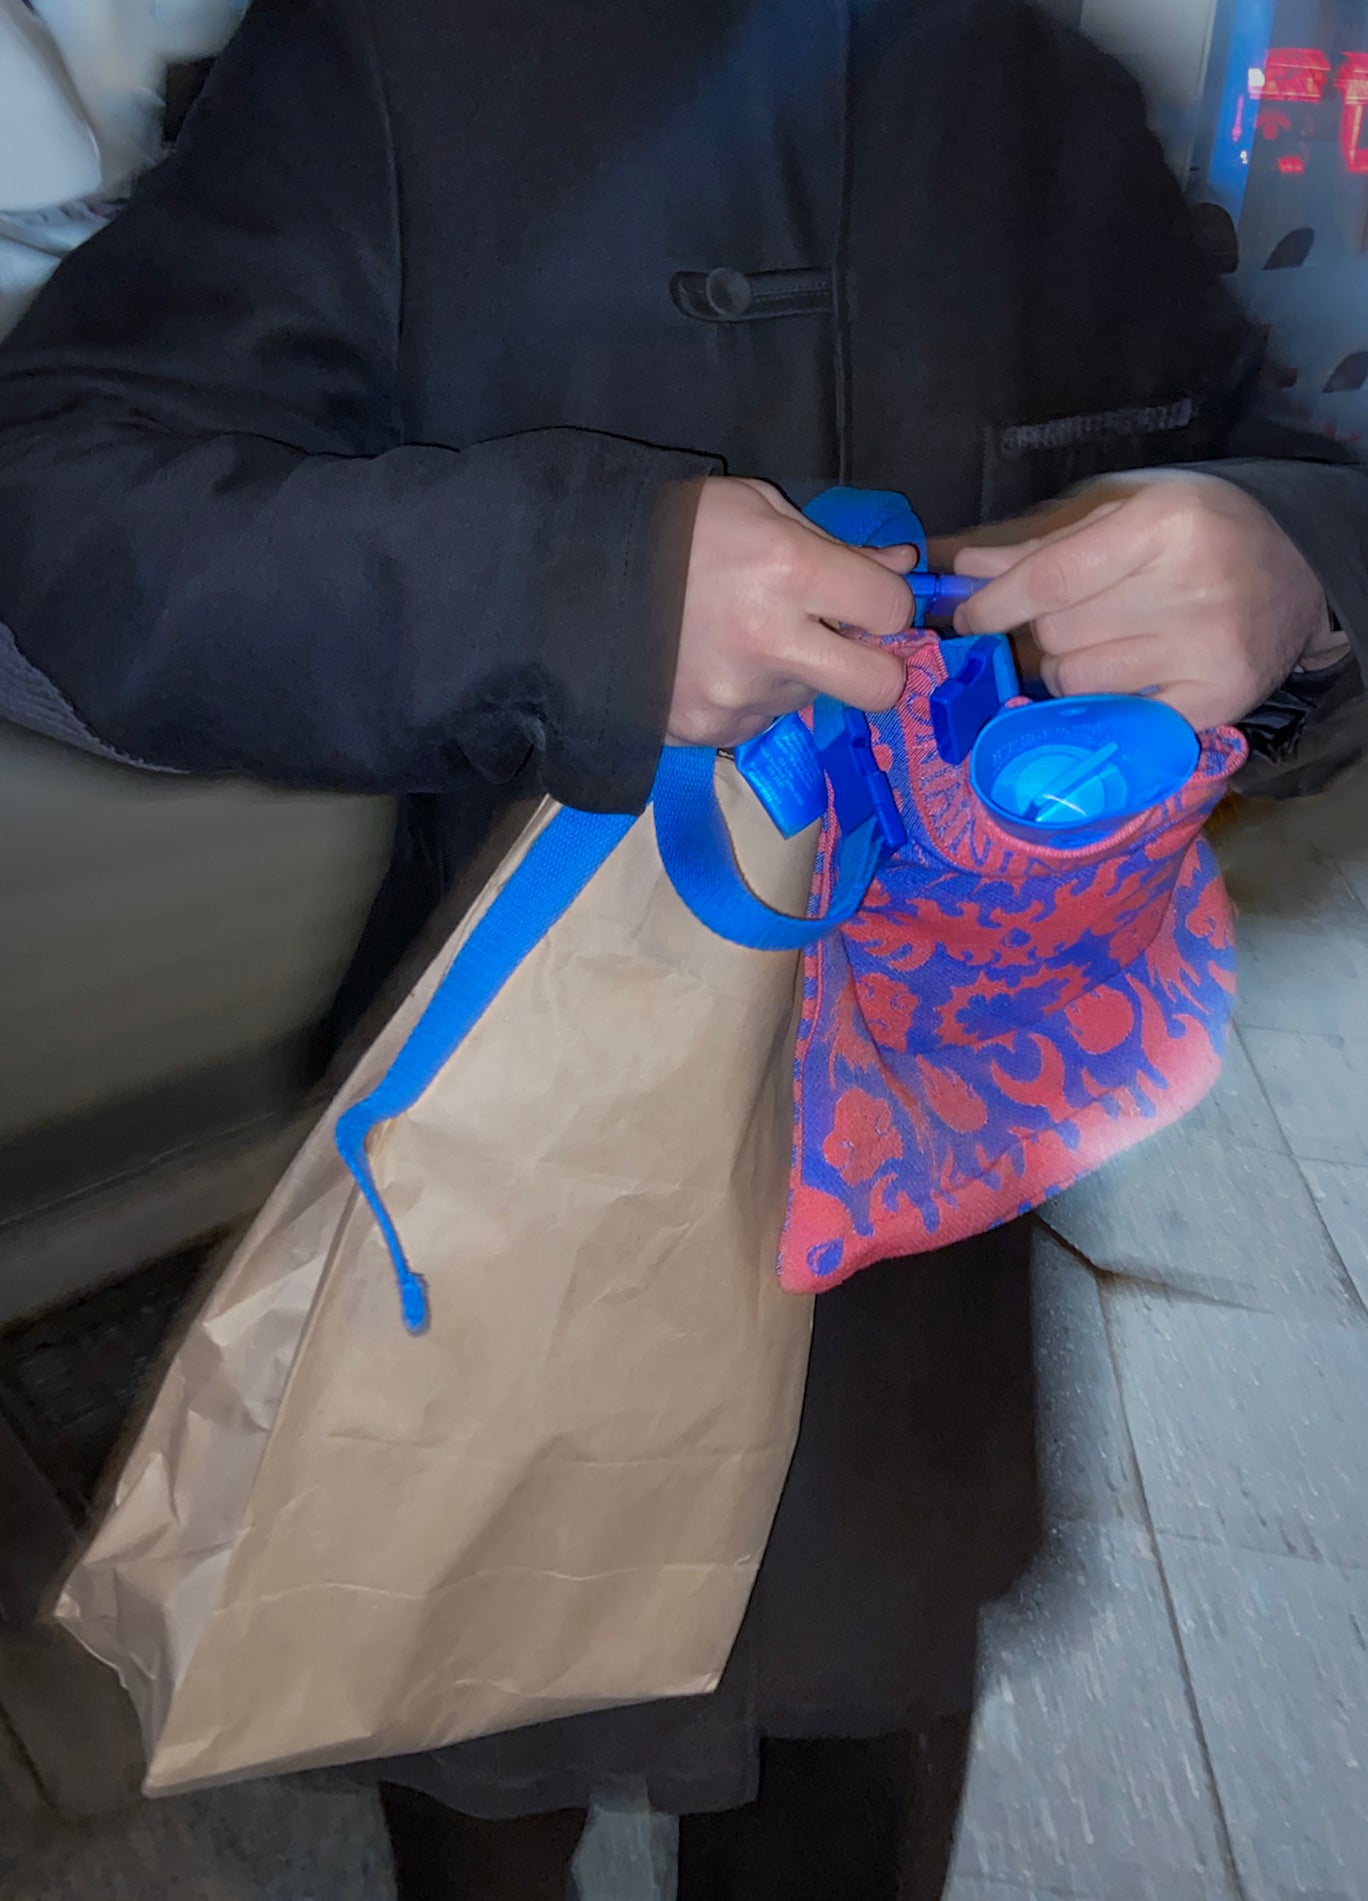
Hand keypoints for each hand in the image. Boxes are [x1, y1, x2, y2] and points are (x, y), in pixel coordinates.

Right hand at [670, 477, 911, 746]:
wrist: (572, 582)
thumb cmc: (671, 529)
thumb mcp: (756, 508)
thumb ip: (836, 543)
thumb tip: (899, 566)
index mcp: (788, 571)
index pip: (891, 610)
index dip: (888, 602)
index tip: (867, 597)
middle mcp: (772, 644)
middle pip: (879, 688)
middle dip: (876, 667)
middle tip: (846, 644)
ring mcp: (739, 696)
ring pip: (812, 699)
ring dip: (798, 673)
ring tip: (745, 637)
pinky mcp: (709, 730)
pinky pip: (760, 719)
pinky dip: (751, 695)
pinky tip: (713, 661)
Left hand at [949, 473, 1346, 729]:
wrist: (1299, 573)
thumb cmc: (1199, 536)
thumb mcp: (1129, 515)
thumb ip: (1045, 544)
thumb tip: (964, 569)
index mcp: (1165, 524)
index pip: (1050, 580)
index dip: (994, 604)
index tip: (967, 617)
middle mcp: (1190, 587)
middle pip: (1057, 634)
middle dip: (1037, 633)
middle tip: (1058, 623)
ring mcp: (1206, 651)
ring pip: (1076, 682)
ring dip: (1066, 670)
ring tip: (1101, 644)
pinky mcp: (1216, 702)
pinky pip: (1117, 719)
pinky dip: (1103, 705)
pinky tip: (1123, 679)